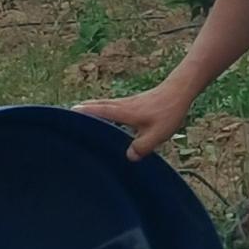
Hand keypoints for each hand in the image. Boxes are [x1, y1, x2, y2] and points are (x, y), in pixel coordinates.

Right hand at [73, 82, 192, 159]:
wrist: (179, 91)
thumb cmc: (168, 112)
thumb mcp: (156, 135)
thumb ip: (141, 147)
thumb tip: (128, 157)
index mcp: (123, 112)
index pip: (98, 112)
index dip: (83, 113)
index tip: (68, 113)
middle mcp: (122, 105)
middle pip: (98, 105)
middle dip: (83, 109)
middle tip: (68, 113)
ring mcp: (128, 102)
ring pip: (105, 104)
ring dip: (93, 107)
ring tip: (82, 113)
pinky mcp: (135, 103)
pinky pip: (113, 105)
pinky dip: (104, 108)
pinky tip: (107, 115)